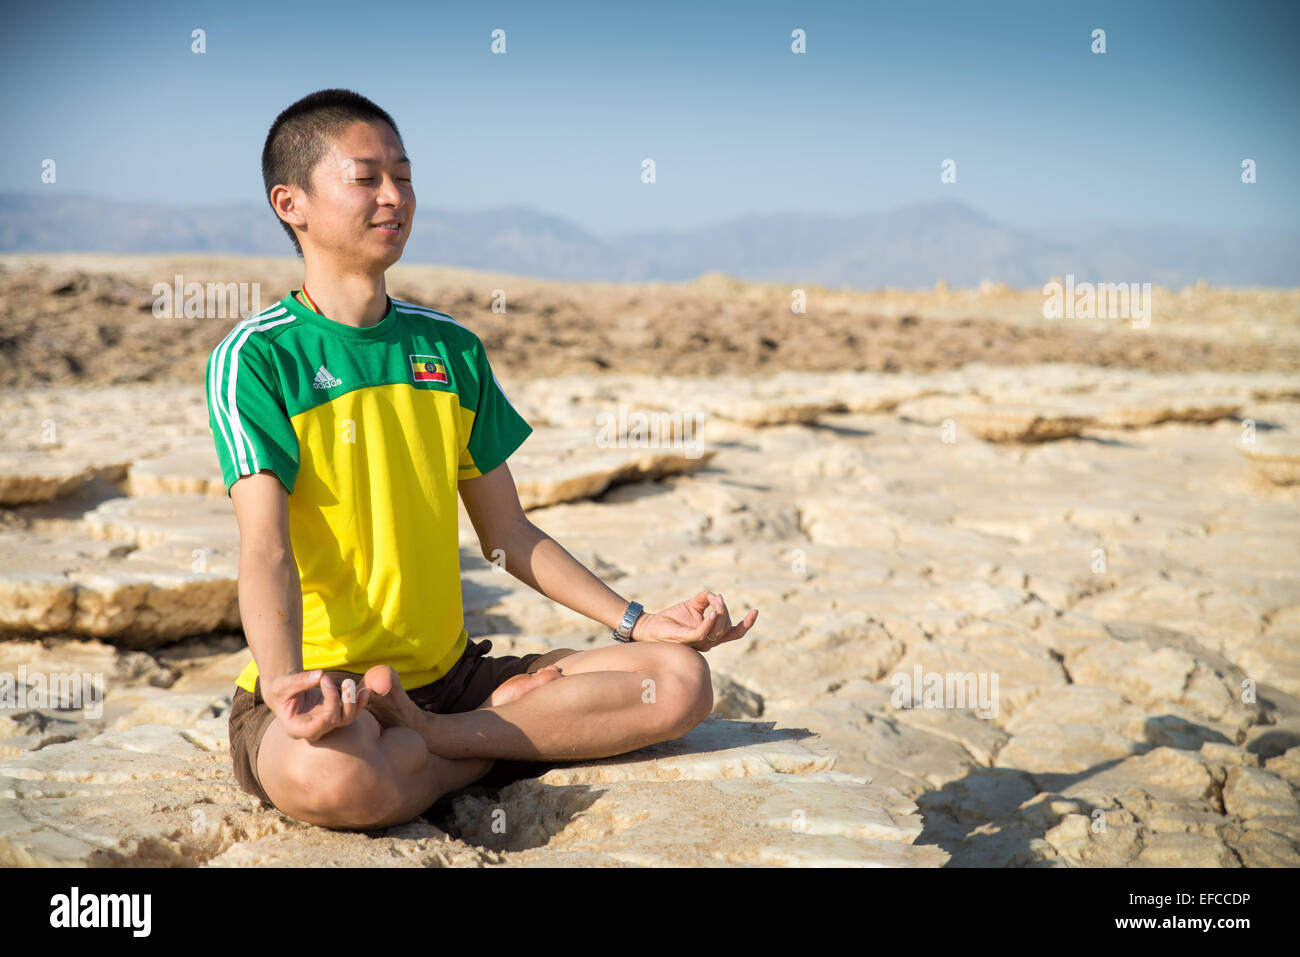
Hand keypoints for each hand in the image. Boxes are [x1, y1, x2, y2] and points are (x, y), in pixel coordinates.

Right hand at [261, 669, 375, 742]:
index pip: (316, 727)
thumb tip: (320, 675)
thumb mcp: (283, 684)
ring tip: (351, 683)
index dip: (327, 707)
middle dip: (341, 701)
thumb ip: (299, 681)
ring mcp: (327, 723)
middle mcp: (314, 730)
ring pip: (347, 719)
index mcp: (297, 728)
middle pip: (335, 722)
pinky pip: (353, 712)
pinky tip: (365, 690)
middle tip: (343, 681)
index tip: (326, 680)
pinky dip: (360, 702)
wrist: (287, 692)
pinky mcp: (336, 714)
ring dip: (353, 702)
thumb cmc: (281, 690)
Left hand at [631, 590, 757, 651]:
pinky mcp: (688, 640)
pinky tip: (712, 611)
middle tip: (716, 598)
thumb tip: (715, 595)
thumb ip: (705, 598)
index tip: (756, 610)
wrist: (650, 626)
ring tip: (714, 599)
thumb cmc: (671, 618)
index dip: (747, 624)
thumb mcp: (692, 604)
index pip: (735, 632)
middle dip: (725, 610)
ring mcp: (699, 643)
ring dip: (720, 612)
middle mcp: (708, 642)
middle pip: (727, 626)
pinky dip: (710, 621)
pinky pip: (704, 632)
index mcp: (712, 635)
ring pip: (719, 629)